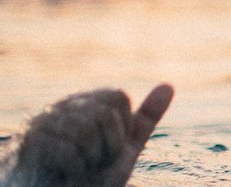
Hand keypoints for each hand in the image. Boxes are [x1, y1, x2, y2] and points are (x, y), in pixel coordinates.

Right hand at [10, 84, 173, 186]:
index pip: (118, 96)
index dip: (122, 128)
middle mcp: (62, 107)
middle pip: (104, 113)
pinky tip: (63, 172)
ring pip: (85, 129)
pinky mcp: (29, 142)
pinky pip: (67, 150)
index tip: (109, 147)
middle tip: (92, 160)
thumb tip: (169, 86)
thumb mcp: (125, 147)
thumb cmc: (92, 176)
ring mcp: (43, 122)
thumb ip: (145, 118)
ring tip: (78, 167)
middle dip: (108, 146)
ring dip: (90, 158)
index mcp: (86, 103)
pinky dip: (73, 168)